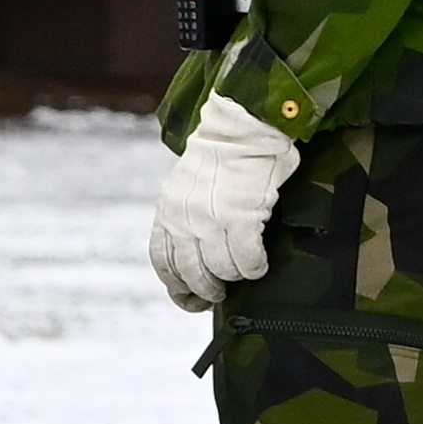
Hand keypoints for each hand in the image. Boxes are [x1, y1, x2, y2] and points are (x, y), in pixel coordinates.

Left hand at [147, 94, 296, 312]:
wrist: (243, 125)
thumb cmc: (223, 156)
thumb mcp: (187, 187)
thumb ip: (184, 218)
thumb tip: (195, 257)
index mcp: (167, 210)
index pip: (162, 261)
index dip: (176, 287)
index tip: (190, 299)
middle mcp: (183, 219)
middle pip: (190, 274)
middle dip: (207, 290)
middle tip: (221, 292)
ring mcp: (211, 219)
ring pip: (222, 270)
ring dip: (236, 276)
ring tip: (245, 270)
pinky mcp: (241, 218)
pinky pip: (247, 260)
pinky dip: (255, 267)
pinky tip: (261, 263)